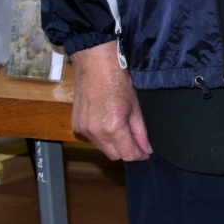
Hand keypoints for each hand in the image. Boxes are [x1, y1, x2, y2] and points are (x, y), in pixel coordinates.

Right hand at [69, 41, 151, 161]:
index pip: (127, 155)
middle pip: (113, 155)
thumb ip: (140, 132)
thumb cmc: (118, 83)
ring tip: (121, 128)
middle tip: (136, 142)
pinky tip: (106, 123)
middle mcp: (95, 132)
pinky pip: (92, 139)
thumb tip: (146, 149)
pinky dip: (101, 136)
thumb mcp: (135, 107)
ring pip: (102, 148)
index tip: (145, 154)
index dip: (138, 156)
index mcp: (113, 127)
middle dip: (126, 151)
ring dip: (113, 145)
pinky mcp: (76, 126)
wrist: (95, 67)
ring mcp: (83, 130)